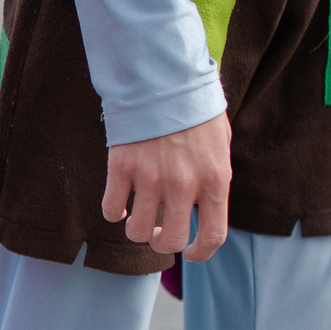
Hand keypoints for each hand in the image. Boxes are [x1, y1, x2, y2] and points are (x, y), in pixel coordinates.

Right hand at [102, 112, 230, 261]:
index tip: (190, 253)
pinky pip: (111, 208)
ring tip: (137, 216)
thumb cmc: (195, 110)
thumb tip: (201, 210)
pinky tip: (119, 202)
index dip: (200, 253)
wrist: (164, 76)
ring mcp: (150, 177)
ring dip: (136, 229)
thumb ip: (213, 179)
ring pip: (135, 230)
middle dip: (161, 241)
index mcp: (214, 179)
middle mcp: (183, 184)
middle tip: (158, 231)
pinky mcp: (121, 166)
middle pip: (168, 240)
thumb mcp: (219, 145)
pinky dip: (114, 211)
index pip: (212, 235)